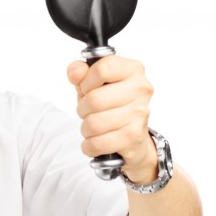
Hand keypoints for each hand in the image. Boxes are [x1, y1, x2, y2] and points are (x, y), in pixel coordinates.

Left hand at [67, 55, 158, 183]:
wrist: (131, 135)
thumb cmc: (110, 104)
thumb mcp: (92, 83)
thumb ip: (80, 72)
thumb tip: (75, 72)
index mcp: (132, 69)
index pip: (102, 69)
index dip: (85, 82)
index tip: (87, 89)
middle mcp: (140, 89)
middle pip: (94, 99)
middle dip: (82, 109)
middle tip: (88, 111)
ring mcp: (139, 113)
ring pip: (93, 124)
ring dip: (86, 129)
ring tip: (94, 126)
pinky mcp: (134, 136)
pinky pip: (97, 143)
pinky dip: (89, 146)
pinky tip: (96, 140)